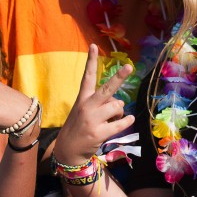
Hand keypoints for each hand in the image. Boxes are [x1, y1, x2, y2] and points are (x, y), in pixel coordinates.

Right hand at [54, 45, 133, 165]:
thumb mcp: (84, 112)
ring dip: (120, 112)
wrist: (67, 150)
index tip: (94, 45)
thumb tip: (121, 104)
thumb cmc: (79, 127)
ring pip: (117, 107)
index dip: (91, 61)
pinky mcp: (98, 133)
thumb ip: (101, 104)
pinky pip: (120, 124)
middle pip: (106, 89)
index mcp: (82, 98)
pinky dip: (126, 121)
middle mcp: (87, 106)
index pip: (87, 76)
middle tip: (129, 67)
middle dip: (119, 78)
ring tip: (112, 119)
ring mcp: (92, 119)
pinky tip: (128, 120)